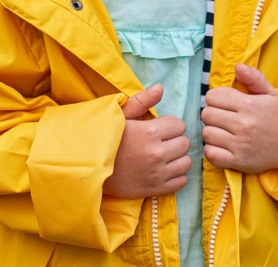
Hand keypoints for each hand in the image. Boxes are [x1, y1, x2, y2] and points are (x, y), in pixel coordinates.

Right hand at [103, 84, 191, 198]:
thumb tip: (161, 88)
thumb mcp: (120, 116)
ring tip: (163, 156)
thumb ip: (142, 101)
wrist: (90, 169)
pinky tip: (164, 170)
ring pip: (186, 163)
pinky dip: (176, 176)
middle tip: (160, 142)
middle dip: (174, 141)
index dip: (170, 126)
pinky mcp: (156, 189)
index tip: (159, 129)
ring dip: (177, 158)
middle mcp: (157, 153)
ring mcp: (158, 173)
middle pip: (185, 144)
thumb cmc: (106, 139)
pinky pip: (181, 182)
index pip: (180, 126)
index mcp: (150, 132)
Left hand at [202, 64, 277, 174]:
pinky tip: (221, 145)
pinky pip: (210, 154)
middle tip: (222, 118)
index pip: (212, 97)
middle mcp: (244, 125)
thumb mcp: (268, 93)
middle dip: (212, 114)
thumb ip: (253, 77)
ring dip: (211, 132)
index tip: (223, 104)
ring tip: (222, 131)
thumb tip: (238, 66)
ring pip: (206, 134)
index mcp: (249, 105)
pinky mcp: (238, 162)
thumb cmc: (275, 116)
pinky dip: (212, 150)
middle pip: (206, 115)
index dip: (215, 99)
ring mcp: (241, 145)